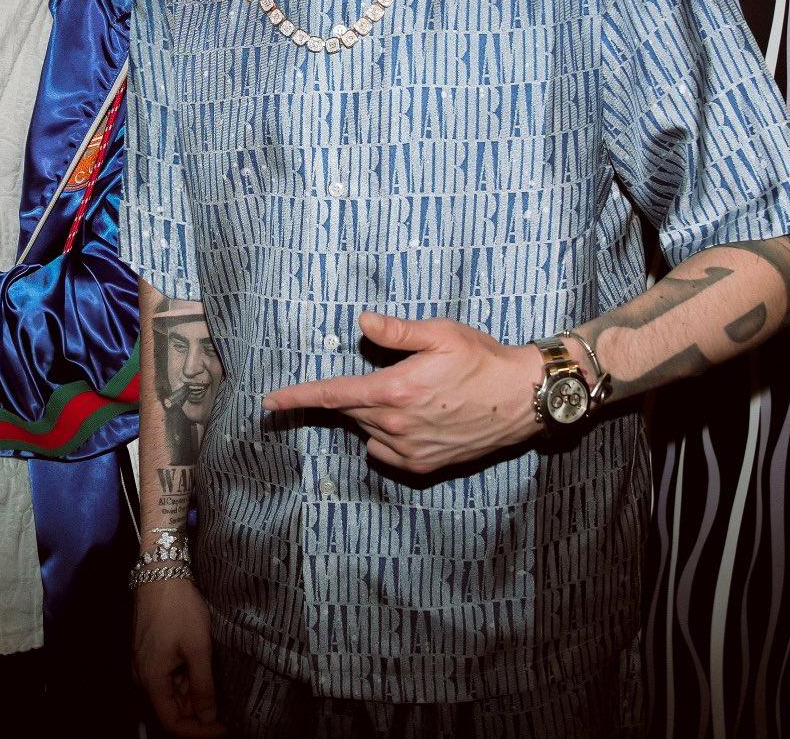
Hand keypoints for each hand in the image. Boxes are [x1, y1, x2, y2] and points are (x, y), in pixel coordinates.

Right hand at [132, 576, 227, 737]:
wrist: (159, 572)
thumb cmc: (179, 608)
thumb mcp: (198, 647)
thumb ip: (203, 686)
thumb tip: (208, 718)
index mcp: (152, 680)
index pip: (173, 723)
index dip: (199, 732)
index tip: (223, 727)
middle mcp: (143, 677)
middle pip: (170, 711)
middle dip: (198, 715)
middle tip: (226, 711)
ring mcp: (143, 665)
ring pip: (169, 695)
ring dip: (192, 697)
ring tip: (218, 689)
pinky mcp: (148, 654)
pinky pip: (166, 679)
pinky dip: (185, 682)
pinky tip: (203, 672)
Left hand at [261, 311, 542, 473]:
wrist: (521, 398)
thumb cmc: (482, 359)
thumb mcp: (440, 333)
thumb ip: (396, 331)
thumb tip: (361, 323)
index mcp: (394, 390)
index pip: (332, 395)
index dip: (297, 397)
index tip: (268, 402)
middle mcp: (395, 425)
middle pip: (351, 411)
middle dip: (354, 394)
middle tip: (387, 376)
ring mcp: (409, 450)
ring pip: (368, 431)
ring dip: (372, 414)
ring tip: (409, 395)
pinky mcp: (424, 465)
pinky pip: (386, 453)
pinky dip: (386, 438)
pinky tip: (411, 421)